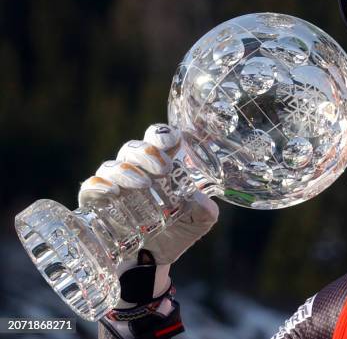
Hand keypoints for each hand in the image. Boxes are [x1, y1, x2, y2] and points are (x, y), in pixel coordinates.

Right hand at [78, 123, 218, 305]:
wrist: (156, 263)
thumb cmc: (179, 231)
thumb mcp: (201, 219)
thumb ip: (205, 208)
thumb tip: (197, 199)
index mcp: (162, 165)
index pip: (158, 138)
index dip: (163, 135)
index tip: (171, 144)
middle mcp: (137, 170)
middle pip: (134, 148)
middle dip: (147, 153)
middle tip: (162, 170)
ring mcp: (115, 185)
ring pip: (113, 165)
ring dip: (127, 171)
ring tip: (142, 184)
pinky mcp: (96, 203)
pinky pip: (91, 187)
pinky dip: (98, 185)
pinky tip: (112, 191)